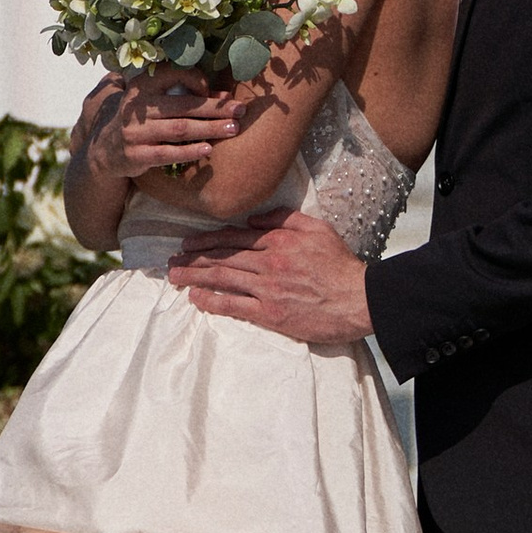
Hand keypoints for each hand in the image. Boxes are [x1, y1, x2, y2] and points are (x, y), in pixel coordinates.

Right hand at [80, 72, 249, 181]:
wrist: (106, 149)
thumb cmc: (142, 119)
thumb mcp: (155, 100)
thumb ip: (185, 94)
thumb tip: (225, 97)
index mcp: (142, 84)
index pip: (174, 74)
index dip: (198, 81)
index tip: (216, 93)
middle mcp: (137, 106)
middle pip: (183, 105)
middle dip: (215, 109)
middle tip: (240, 110)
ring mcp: (135, 131)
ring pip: (179, 129)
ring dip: (209, 129)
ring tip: (232, 129)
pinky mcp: (136, 154)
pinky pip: (167, 153)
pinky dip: (189, 151)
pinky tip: (208, 149)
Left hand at [169, 208, 373, 347]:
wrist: (359, 299)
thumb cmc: (341, 264)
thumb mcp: (317, 228)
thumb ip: (285, 219)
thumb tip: (254, 218)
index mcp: (278, 241)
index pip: (234, 237)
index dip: (207, 240)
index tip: (189, 242)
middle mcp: (268, 262)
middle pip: (222, 257)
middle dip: (193, 257)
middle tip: (172, 260)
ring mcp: (267, 289)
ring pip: (222, 278)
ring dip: (195, 276)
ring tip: (175, 275)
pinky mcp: (271, 314)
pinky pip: (234, 306)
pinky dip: (212, 301)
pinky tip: (195, 298)